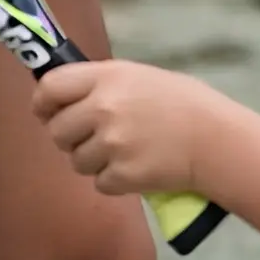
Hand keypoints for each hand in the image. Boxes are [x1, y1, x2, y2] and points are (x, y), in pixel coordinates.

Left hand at [33, 59, 234, 196]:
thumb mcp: (140, 77)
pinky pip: (98, 182)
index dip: (43, 101)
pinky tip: (138, 165)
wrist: (215, 139)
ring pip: (76, 160)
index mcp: (108, 77)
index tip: (48, 111)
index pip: (51, 87)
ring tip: (126, 149)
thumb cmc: (182, 103)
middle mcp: (104, 108)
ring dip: (94, 159)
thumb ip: (102, 85)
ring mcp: (111, 144)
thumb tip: (62, 99)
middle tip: (97, 134)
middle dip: (71, 136)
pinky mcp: (120, 175)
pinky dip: (114, 178)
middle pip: (57, 130)